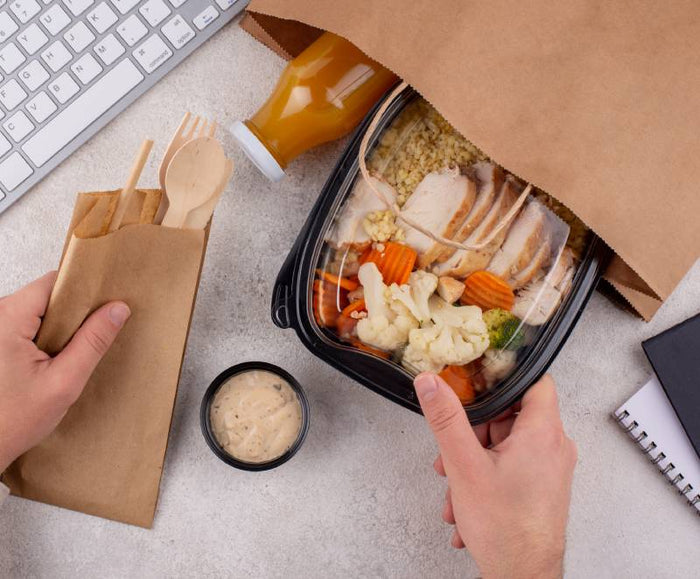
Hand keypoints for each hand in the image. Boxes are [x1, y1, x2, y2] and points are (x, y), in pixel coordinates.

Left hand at [0, 272, 129, 472]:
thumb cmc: (10, 422)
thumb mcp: (64, 382)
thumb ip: (92, 342)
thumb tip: (116, 310)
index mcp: (7, 319)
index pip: (54, 283)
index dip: (83, 291)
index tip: (105, 305)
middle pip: (46, 295)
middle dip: (73, 316)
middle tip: (87, 342)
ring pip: (39, 311)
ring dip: (59, 329)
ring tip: (66, 358)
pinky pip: (27, 325)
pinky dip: (44, 338)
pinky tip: (51, 361)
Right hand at [414, 373, 576, 578]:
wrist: (522, 576)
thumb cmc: (506, 529)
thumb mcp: (464, 465)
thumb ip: (446, 419)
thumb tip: (431, 384)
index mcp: (543, 433)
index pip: (535, 380)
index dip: (506, 375)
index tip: (480, 378)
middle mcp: (553, 448)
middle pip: (510, 415)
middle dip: (473, 432)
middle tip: (453, 449)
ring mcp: (548, 469)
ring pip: (504, 445)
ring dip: (472, 461)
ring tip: (455, 486)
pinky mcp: (540, 486)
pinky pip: (509, 467)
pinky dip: (484, 477)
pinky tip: (465, 501)